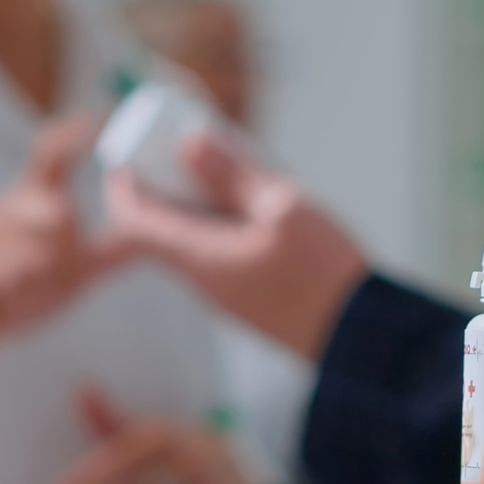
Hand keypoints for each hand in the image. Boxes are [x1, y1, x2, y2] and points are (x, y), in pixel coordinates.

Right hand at [0, 119, 130, 358]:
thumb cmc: (15, 291)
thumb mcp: (69, 277)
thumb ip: (103, 256)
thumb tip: (146, 236)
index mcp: (30, 203)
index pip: (51, 158)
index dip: (69, 136)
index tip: (92, 116)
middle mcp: (4, 206)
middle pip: (58, 211)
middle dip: (67, 249)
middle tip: (52, 272)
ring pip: (36, 248)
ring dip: (41, 279)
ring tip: (24, 290)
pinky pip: (9, 274)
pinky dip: (18, 294)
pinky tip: (5, 297)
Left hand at [104, 134, 368, 359]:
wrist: (360, 339)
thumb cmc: (322, 275)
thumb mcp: (281, 210)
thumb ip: (234, 177)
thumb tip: (189, 143)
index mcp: (199, 258)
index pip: (134, 224)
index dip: (124, 188)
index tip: (131, 156)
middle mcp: (203, 279)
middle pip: (159, 229)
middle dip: (162, 186)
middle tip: (179, 149)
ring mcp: (226, 291)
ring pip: (191, 240)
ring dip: (195, 202)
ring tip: (222, 166)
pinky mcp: (249, 296)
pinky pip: (218, 251)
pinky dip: (221, 221)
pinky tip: (252, 201)